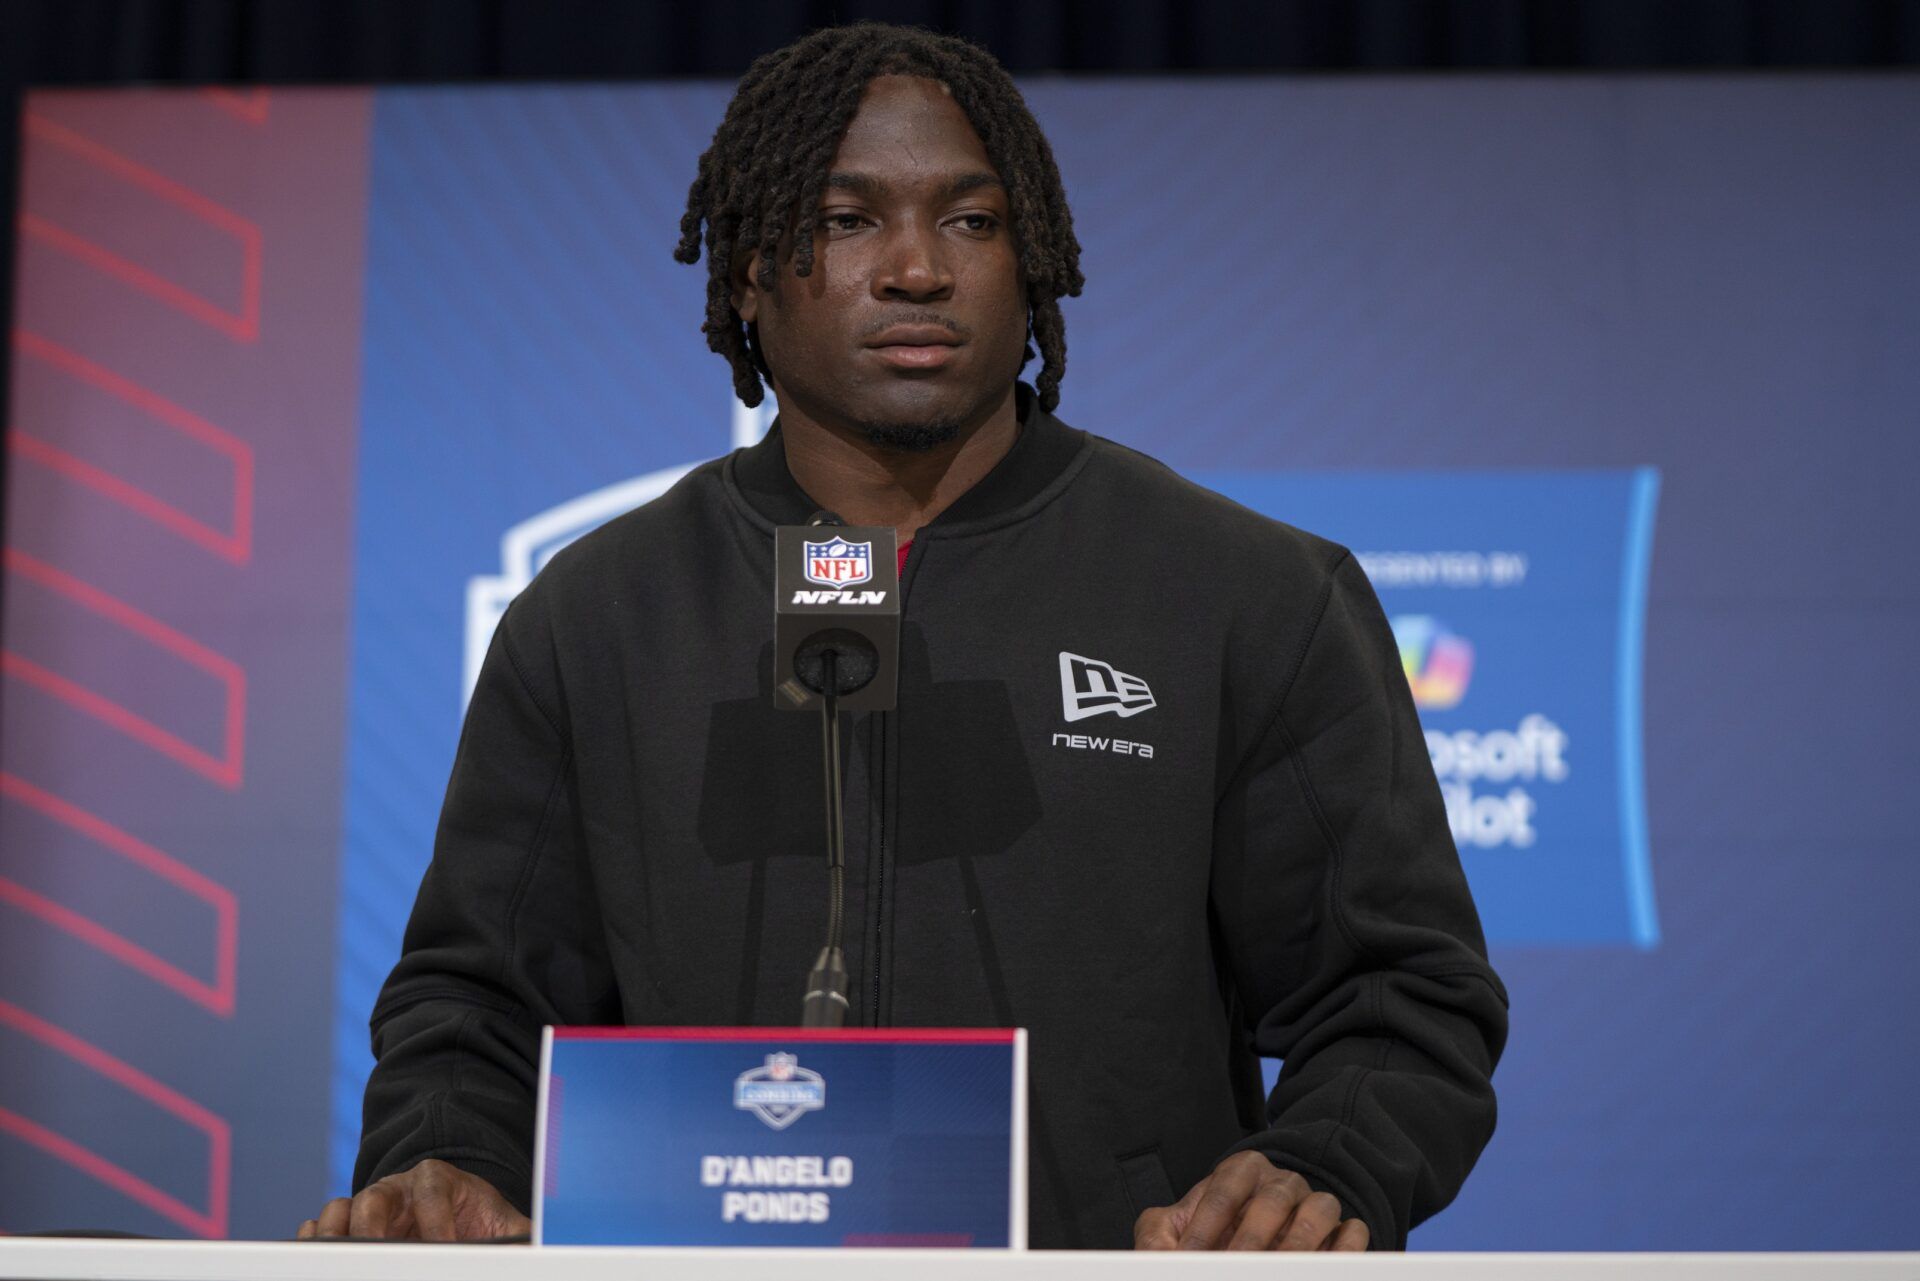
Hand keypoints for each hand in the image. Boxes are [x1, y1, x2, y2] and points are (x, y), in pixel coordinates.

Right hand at [295, 1159, 529, 1241]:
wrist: (455, 1220)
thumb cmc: (480, 1224)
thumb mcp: (506, 1227)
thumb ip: (520, 1237)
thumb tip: (537, 1249)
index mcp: (439, 1180)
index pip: (433, 1191)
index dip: (435, 1222)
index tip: (442, 1250)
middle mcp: (399, 1188)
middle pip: (377, 1196)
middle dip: (374, 1229)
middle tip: (378, 1259)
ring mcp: (369, 1206)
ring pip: (342, 1209)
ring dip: (336, 1237)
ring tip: (341, 1262)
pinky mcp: (349, 1227)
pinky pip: (323, 1225)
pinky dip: (317, 1241)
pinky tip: (320, 1262)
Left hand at [1133, 1151, 1368, 1250]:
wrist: (1256, 1239)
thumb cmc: (1214, 1231)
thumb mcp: (1178, 1227)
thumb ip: (1158, 1238)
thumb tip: (1151, 1261)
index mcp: (1240, 1170)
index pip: (1223, 1192)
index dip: (1205, 1229)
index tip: (1190, 1261)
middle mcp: (1280, 1182)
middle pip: (1272, 1202)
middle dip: (1251, 1242)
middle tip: (1233, 1270)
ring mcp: (1315, 1203)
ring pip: (1318, 1211)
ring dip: (1298, 1246)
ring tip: (1278, 1271)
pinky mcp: (1342, 1229)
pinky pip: (1354, 1233)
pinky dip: (1344, 1252)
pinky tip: (1319, 1271)